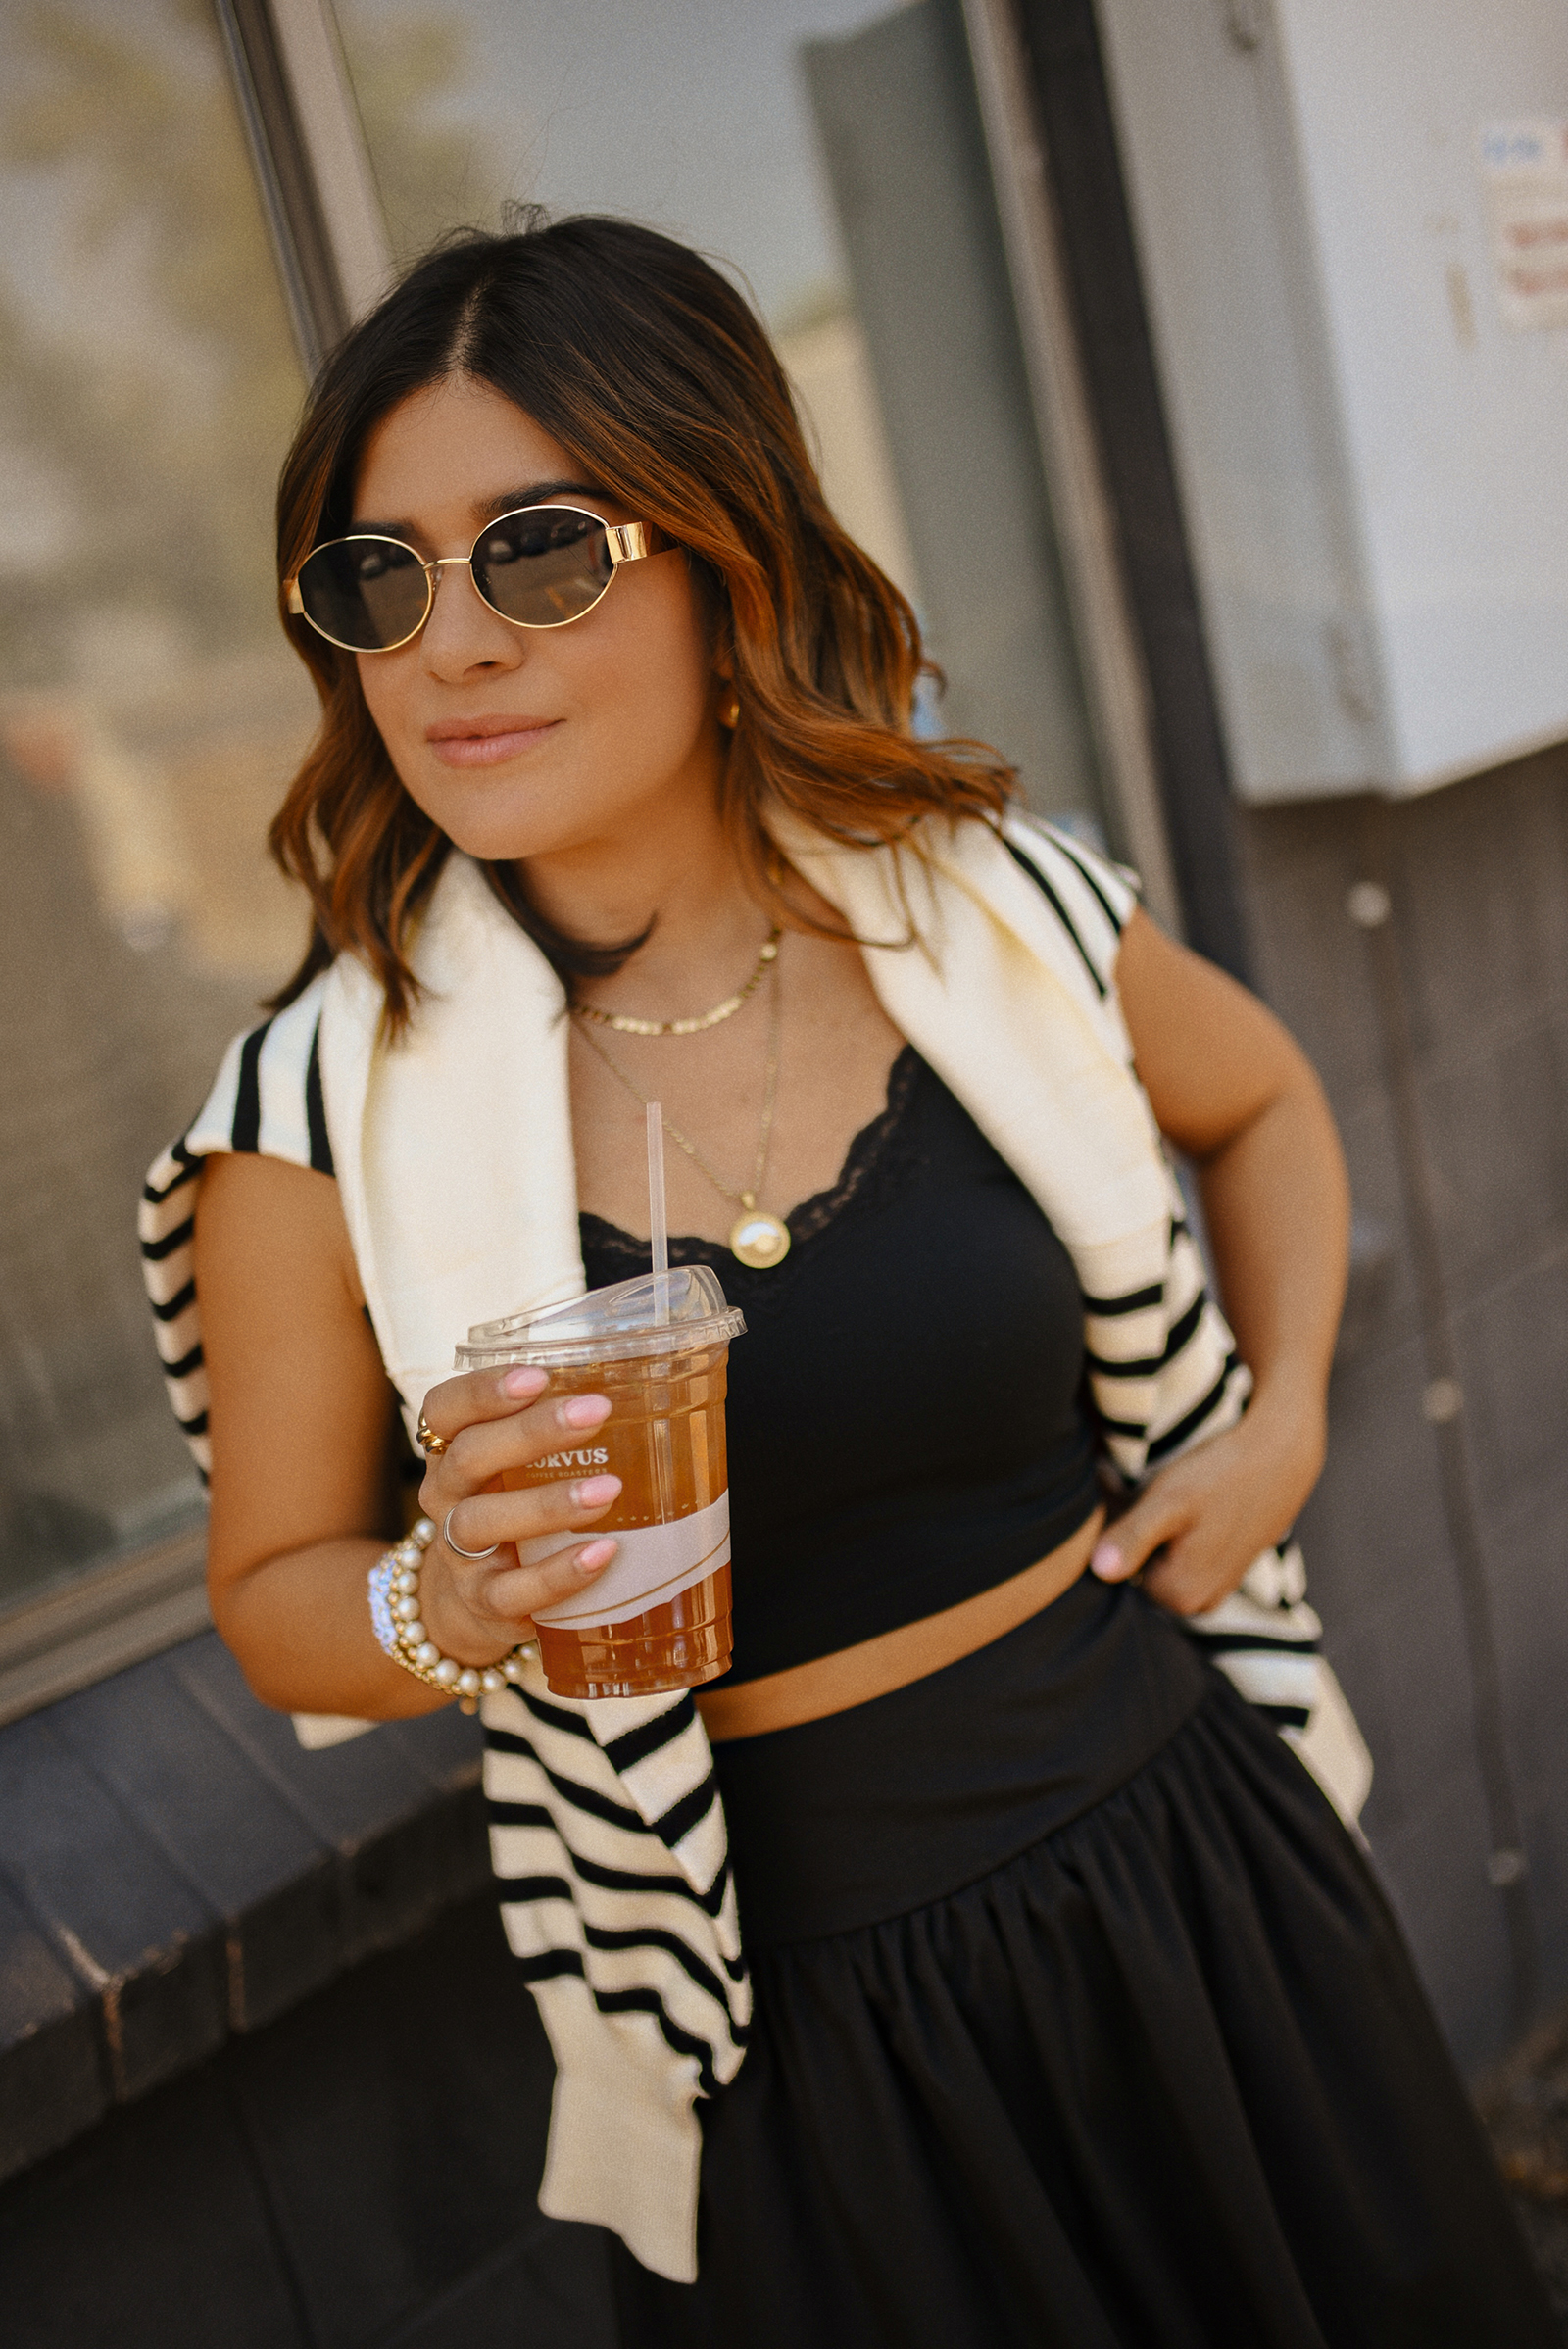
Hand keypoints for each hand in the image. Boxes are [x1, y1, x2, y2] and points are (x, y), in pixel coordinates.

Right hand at [413, 1366, 621, 1664]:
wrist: (476, 1603)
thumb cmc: (516, 1508)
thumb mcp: (522, 1467)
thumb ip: (563, 1431)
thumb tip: (655, 1390)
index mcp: (452, 1450)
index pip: (445, 1408)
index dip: (482, 1390)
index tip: (537, 1376)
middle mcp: (446, 1496)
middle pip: (469, 1456)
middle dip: (531, 1432)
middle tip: (595, 1411)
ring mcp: (459, 1554)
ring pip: (483, 1522)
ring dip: (547, 1503)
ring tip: (609, 1490)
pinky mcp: (484, 1602)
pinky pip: (513, 1591)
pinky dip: (558, 1573)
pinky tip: (602, 1553)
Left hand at [1088, 1395, 1325, 1616]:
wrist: (1279, 1455)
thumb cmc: (1219, 1475)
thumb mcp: (1167, 1502)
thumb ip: (1132, 1538)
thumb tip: (1099, 1571)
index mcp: (1177, 1596)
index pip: (1116, 1566)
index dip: (1115, 1523)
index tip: (1124, 1490)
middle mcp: (1197, 1604)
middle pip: (1139, 1565)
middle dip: (1133, 1526)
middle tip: (1145, 1486)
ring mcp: (1213, 1588)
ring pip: (1159, 1556)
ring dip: (1154, 1524)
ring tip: (1172, 1491)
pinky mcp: (1223, 1569)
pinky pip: (1182, 1551)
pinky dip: (1177, 1526)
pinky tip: (1191, 1499)